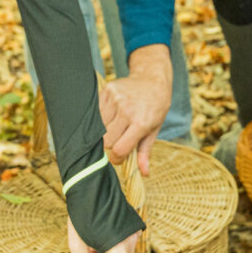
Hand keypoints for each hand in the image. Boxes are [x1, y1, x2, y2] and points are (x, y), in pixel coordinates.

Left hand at [67, 218, 152, 252]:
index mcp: (115, 247)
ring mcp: (134, 234)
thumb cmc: (81, 216)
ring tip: (96, 237)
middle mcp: (129, 242)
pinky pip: (126, 246)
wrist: (92, 187)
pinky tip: (105, 231)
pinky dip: (115, 245)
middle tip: (91, 249)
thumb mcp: (76, 244)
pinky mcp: (136, 229)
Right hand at [100, 45, 171, 175]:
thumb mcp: (155, 129)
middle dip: (111, 145)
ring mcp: (115, 100)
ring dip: (105, 131)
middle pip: (106, 141)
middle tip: (119, 140)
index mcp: (141, 123)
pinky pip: (96, 113)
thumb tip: (144, 173)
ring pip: (98, 128)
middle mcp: (127, 111)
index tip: (119, 157)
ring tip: (117, 126)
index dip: (117, 158)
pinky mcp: (107, 91)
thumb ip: (145, 151)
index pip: (119, 149)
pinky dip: (102, 118)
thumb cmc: (155, 107)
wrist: (152, 79)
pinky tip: (113, 114)